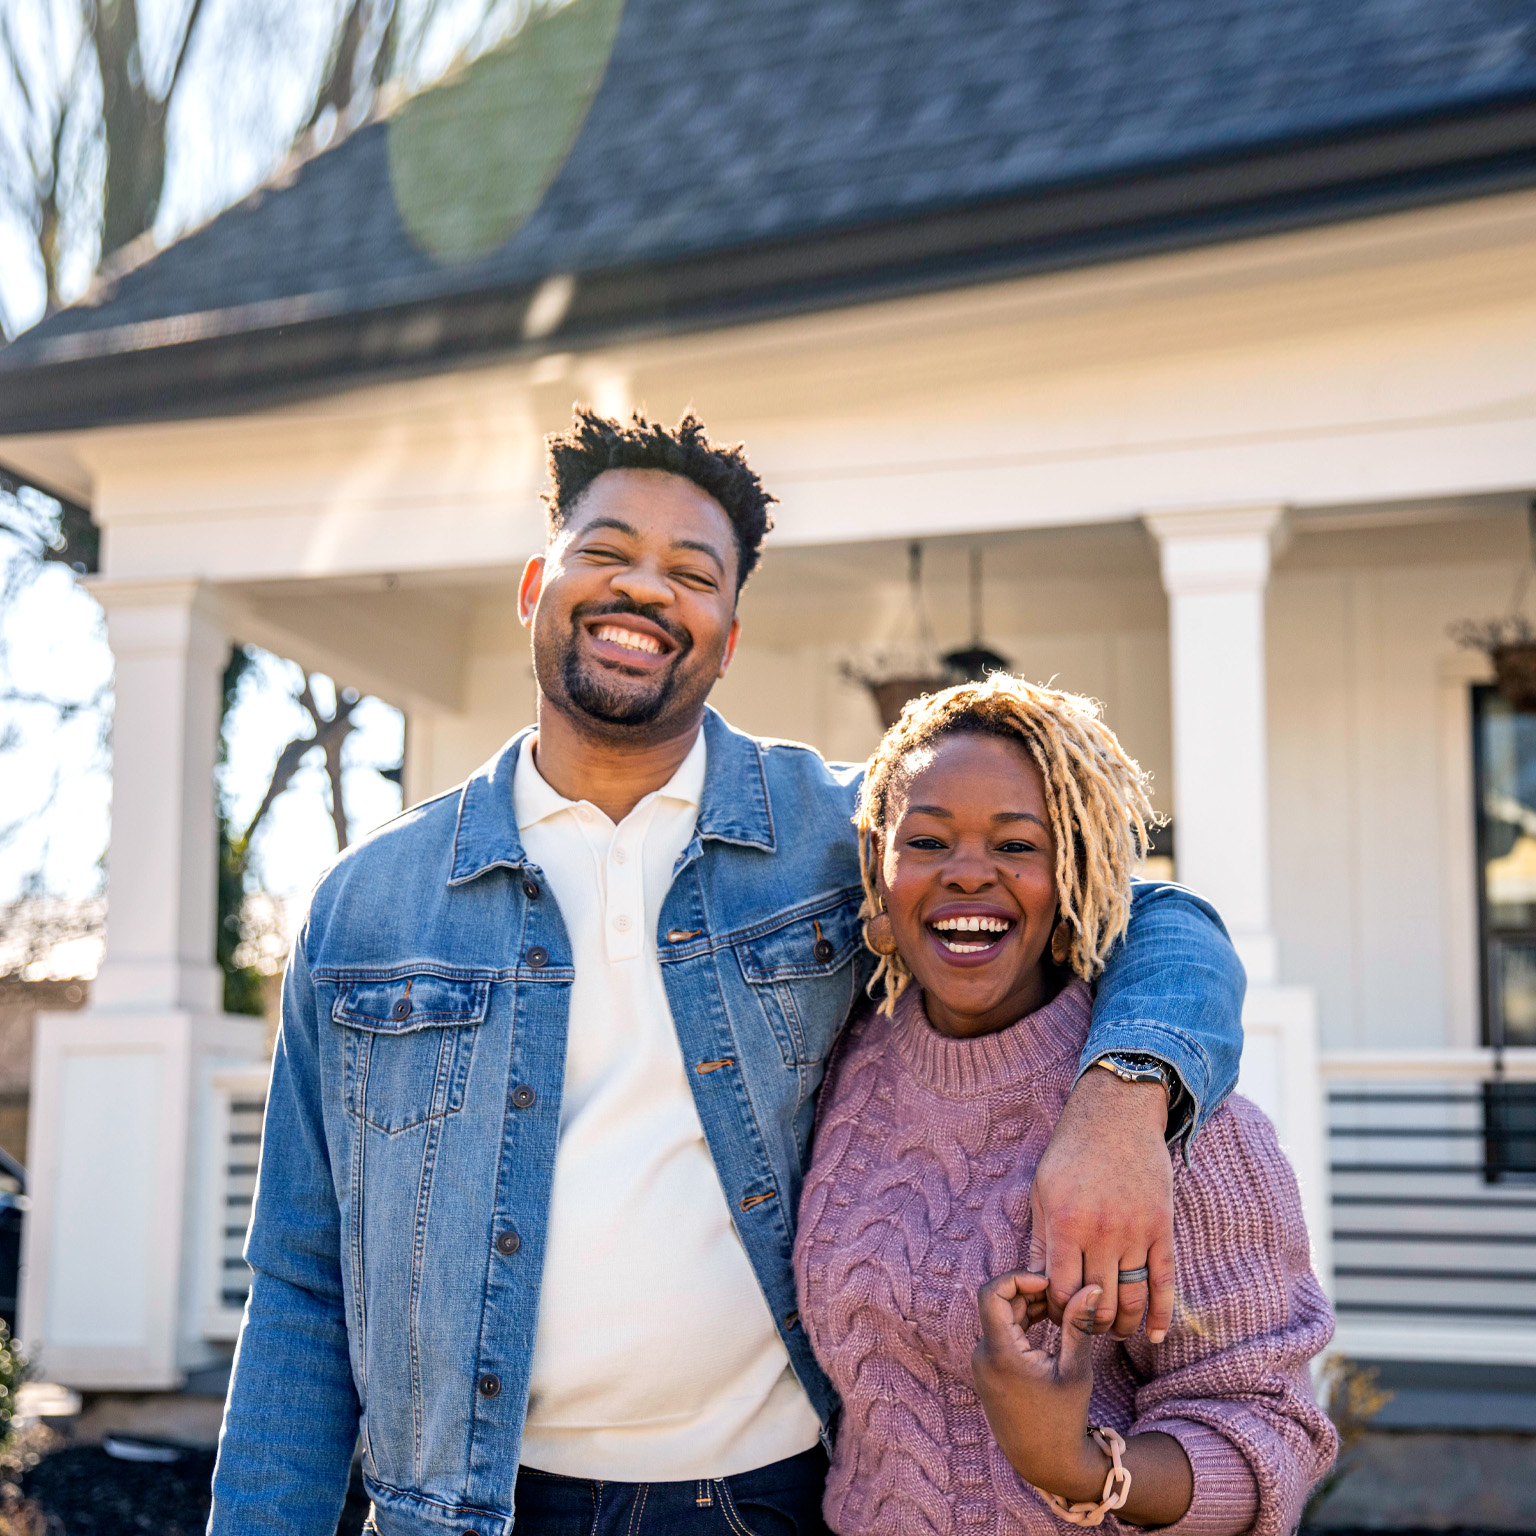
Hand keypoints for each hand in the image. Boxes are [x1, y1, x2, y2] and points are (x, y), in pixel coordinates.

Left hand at [972, 1276, 1108, 1501]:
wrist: (1045, 1463)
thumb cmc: (1064, 1419)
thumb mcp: (1075, 1370)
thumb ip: (1078, 1324)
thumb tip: (1091, 1286)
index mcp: (1000, 1354)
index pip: (991, 1293)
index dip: (1017, 1278)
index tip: (1048, 1281)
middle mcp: (983, 1356)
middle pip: (998, 1304)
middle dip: (1029, 1292)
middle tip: (1062, 1291)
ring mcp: (982, 1364)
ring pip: (1000, 1318)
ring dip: (1027, 1307)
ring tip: (1060, 1306)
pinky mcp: (987, 1371)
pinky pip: (1000, 1334)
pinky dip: (1021, 1323)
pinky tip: (1048, 1322)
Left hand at [1029, 1066, 1174, 1340]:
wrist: (1116, 1116)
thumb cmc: (1071, 1154)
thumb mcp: (1043, 1192)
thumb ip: (1040, 1241)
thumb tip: (1035, 1286)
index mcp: (1065, 1222)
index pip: (1062, 1291)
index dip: (1059, 1312)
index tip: (1058, 1315)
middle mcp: (1101, 1231)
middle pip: (1097, 1302)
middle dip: (1089, 1325)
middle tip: (1085, 1329)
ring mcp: (1135, 1231)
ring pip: (1131, 1299)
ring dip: (1122, 1326)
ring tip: (1113, 1332)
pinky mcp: (1161, 1228)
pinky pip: (1164, 1282)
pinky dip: (1160, 1315)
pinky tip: (1152, 1335)